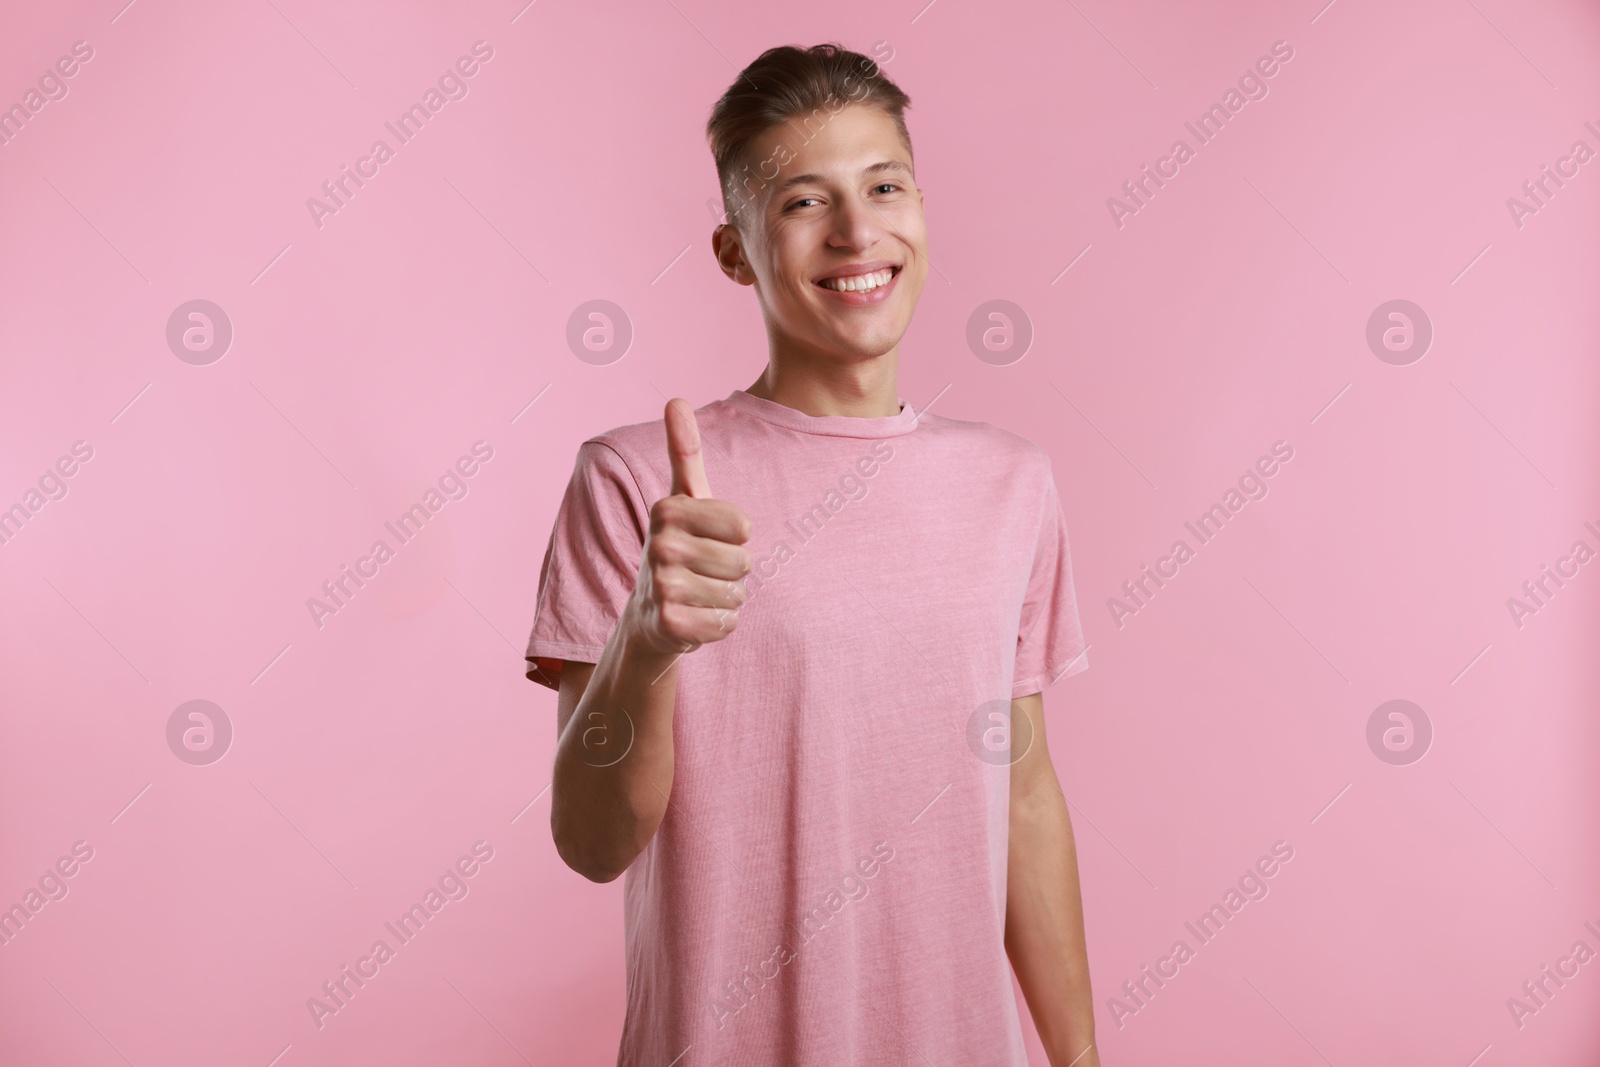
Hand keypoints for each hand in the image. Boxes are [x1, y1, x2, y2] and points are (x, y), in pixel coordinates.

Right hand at [624, 398, 752, 656]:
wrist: (649, 615)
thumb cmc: (678, 549)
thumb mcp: (684, 499)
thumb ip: (683, 451)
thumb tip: (674, 399)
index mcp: (668, 509)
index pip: (743, 526)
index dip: (735, 539)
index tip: (707, 541)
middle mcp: (660, 544)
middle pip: (744, 562)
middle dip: (733, 574)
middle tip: (703, 573)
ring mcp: (661, 585)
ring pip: (737, 595)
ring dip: (726, 600)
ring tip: (700, 595)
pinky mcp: (670, 624)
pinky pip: (726, 623)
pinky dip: (719, 625)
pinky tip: (696, 619)